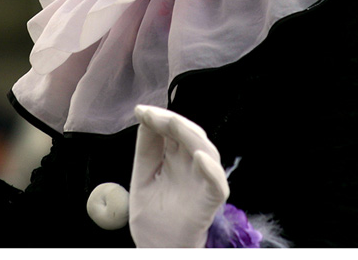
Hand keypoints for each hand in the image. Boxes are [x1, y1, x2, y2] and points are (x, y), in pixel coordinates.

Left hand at [129, 105, 228, 246]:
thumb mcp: (142, 178)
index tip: (140, 110)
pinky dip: (211, 169)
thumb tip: (144, 118)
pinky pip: (216, 184)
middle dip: (171, 121)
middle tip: (150, 114)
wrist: (157, 248)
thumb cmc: (153, 218)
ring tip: (171, 124)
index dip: (159, 117)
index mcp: (176, 160)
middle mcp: (191, 167)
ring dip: (190, 135)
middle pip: (191, 135)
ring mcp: (201, 182)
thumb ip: (146, 150)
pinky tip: (198, 157)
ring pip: (207, 151)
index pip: (173, 130)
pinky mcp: (209, 201)